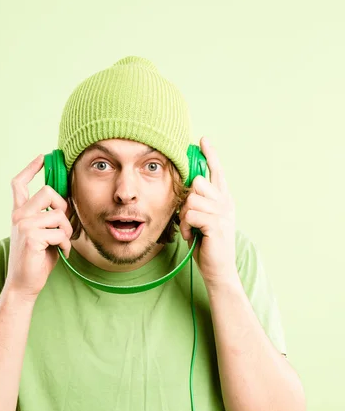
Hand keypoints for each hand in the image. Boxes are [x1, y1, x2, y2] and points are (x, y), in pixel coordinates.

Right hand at [5, 154, 72, 300]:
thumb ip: (50, 216)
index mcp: (19, 212)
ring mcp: (23, 225)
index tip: (43, 157)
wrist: (24, 284)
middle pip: (48, 192)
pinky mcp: (31, 237)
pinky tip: (62, 252)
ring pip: (58, 215)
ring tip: (63, 243)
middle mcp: (18, 215)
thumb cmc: (37, 259)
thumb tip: (68, 202)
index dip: (32, 168)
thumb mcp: (44, 232)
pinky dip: (66, 244)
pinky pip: (60, 233)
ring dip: (68, 231)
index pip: (20, 183)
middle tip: (65, 226)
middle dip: (64, 208)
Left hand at [179, 137, 236, 285]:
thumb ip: (199, 203)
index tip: (203, 140)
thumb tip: (187, 190)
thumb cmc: (208, 245)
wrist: (219, 270)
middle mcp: (226, 202)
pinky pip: (191, 214)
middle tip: (189, 218)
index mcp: (224, 199)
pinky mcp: (216, 224)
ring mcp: (223, 213)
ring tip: (191, 229)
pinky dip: (187, 226)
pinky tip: (192, 236)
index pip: (217, 171)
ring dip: (185, 217)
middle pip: (198, 182)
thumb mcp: (203, 219)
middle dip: (187, 200)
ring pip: (192, 199)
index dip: (211, 155)